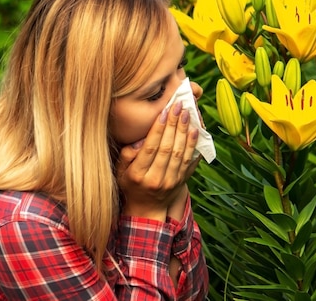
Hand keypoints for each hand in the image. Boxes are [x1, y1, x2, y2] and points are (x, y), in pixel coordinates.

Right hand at [116, 101, 199, 220]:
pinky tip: (195, 131)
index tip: (163, 111)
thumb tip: (141, 139)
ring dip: (184, 131)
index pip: (150, 148)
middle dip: (173, 125)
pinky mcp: (181, 182)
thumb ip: (128, 155)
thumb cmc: (131, 185)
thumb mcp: (120, 172)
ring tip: (187, 114)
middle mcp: (156, 179)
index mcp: (138, 175)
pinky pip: (190, 162)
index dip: (158, 128)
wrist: (146, 209)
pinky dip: (193, 146)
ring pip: (180, 153)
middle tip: (178, 106)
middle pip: (167, 148)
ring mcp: (171, 182)